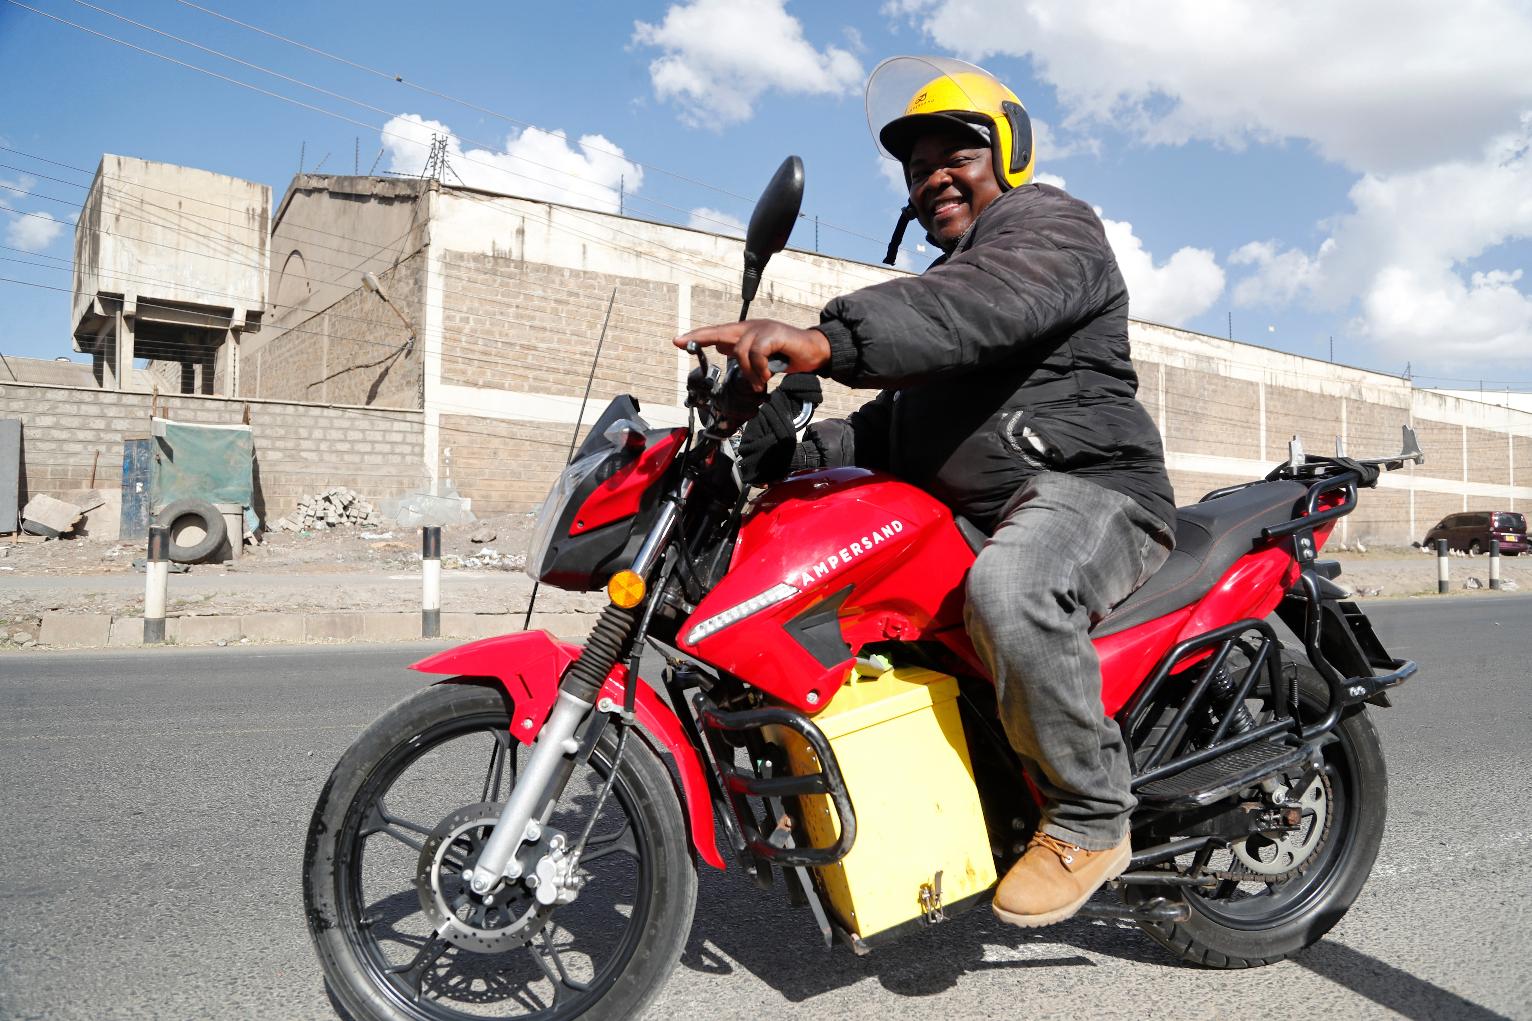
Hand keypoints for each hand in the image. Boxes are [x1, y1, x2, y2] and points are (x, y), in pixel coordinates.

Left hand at [674, 320, 829, 391]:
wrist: (814, 351)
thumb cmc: (788, 354)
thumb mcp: (761, 357)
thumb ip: (743, 353)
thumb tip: (722, 347)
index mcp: (747, 331)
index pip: (718, 332)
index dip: (698, 336)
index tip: (678, 340)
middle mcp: (752, 326)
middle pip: (720, 332)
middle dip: (700, 337)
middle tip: (682, 343)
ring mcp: (763, 328)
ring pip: (741, 350)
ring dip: (749, 372)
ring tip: (758, 383)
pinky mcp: (774, 333)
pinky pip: (757, 353)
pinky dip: (759, 368)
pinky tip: (766, 376)